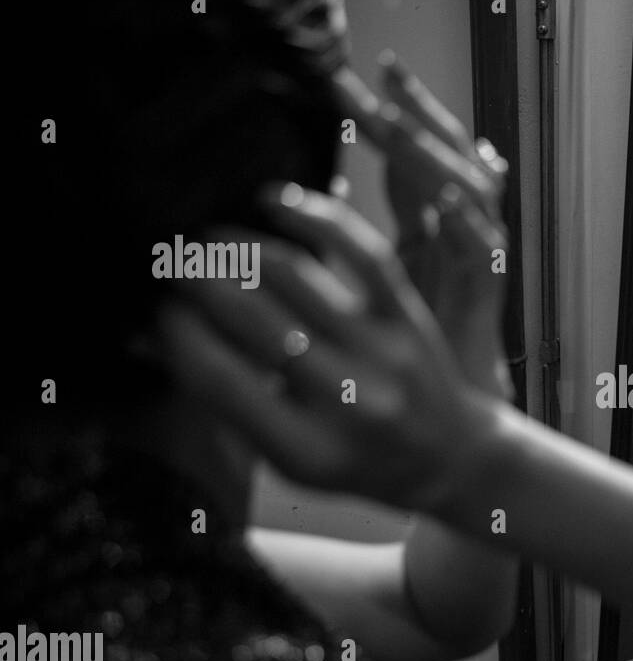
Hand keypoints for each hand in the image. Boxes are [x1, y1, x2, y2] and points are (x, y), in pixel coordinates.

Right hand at [155, 184, 492, 512]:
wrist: (448, 460)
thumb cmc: (351, 459)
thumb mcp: (286, 459)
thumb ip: (227, 402)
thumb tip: (155, 333)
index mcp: (304, 449)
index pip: (217, 376)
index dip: (174, 332)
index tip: (155, 308)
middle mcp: (347, 401)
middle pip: (252, 318)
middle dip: (197, 280)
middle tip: (168, 261)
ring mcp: (384, 354)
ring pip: (295, 276)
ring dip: (238, 246)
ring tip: (207, 238)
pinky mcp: (411, 318)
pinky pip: (363, 253)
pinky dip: (316, 217)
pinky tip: (274, 200)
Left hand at [332, 57, 512, 398]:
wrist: (451, 413)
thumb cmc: (409, 351)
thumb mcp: (373, 281)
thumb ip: (355, 237)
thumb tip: (324, 186)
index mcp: (436, 225)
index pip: (423, 152)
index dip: (405, 109)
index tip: (376, 70)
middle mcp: (463, 232)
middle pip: (450, 155)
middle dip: (419, 113)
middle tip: (386, 76)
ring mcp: (480, 259)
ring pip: (471, 189)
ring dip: (434, 155)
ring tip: (401, 124)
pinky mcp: (488, 293)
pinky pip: (484, 249)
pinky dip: (468, 220)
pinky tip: (447, 197)